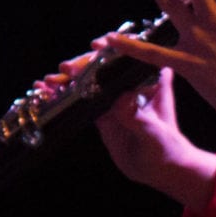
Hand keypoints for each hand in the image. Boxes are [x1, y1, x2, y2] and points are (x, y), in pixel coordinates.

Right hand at [38, 53, 215, 208]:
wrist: (162, 169)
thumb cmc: (168, 147)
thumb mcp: (154, 133)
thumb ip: (137, 117)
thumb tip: (122, 100)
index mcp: (151, 81)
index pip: (131, 56)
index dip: (114, 46)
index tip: (97, 46)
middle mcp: (132, 84)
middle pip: (105, 65)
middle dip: (84, 63)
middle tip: (67, 69)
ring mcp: (115, 98)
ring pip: (90, 80)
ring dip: (70, 78)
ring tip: (50, 80)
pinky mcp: (103, 113)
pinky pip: (82, 100)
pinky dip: (66, 94)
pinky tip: (48, 91)